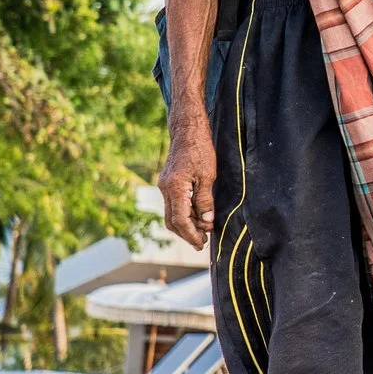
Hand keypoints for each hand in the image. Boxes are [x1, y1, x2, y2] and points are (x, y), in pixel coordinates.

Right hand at [157, 129, 217, 249]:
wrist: (187, 130)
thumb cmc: (200, 149)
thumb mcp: (208, 176)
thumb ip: (205, 200)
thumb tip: (206, 221)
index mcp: (175, 188)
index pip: (180, 220)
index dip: (191, 235)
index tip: (202, 243)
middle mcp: (165, 188)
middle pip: (172, 221)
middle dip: (186, 234)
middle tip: (202, 243)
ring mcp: (165, 185)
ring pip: (171, 214)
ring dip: (186, 225)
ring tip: (202, 231)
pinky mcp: (168, 182)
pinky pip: (173, 204)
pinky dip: (184, 213)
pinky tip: (197, 215)